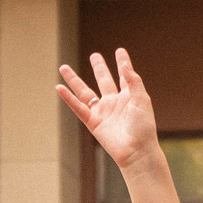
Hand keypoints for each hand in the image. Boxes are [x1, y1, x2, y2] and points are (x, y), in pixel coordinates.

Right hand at [57, 49, 160, 174]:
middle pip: (104, 80)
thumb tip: (124, 65)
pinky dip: (68, 98)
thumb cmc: (144, 127)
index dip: (122, 63)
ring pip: (85, 92)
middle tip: (94, 56)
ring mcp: (103, 112)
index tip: (120, 51)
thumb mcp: (141, 100)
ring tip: (63, 67)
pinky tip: (59, 87)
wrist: (137, 150)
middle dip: (99, 68)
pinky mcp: (93, 122)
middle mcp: (115, 102)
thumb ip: (133, 81)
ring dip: (74, 80)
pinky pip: (78, 107)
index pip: (125, 76)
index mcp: (130, 97)